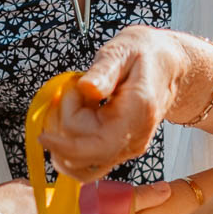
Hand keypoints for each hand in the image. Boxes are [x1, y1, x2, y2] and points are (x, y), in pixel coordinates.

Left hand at [40, 25, 195, 181]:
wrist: (169, 65)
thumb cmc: (145, 52)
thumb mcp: (123, 50)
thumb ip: (104, 70)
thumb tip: (86, 89)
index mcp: (136, 114)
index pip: (97, 146)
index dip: (66, 146)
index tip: (43, 134)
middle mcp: (134, 140)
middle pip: (81, 151)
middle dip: (66, 119)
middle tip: (78, 85)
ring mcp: (127, 149)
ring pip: (81, 163)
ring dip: (65, 137)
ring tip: (77, 102)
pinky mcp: (119, 151)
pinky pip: (87, 160)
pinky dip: (72, 144)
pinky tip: (77, 116)